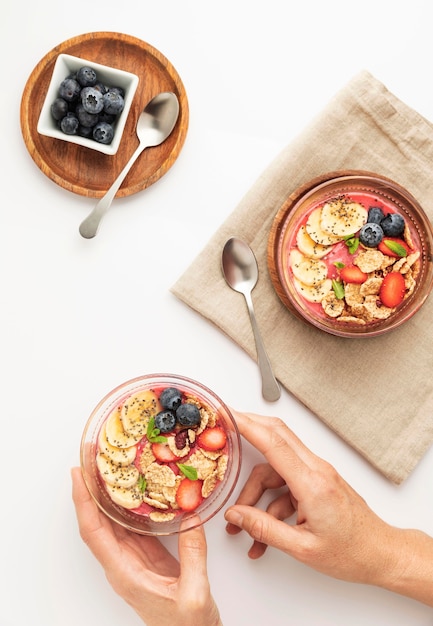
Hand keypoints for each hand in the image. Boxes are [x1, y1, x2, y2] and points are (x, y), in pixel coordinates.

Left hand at [71, 467, 221, 625]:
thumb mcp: (194, 592)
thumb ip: (194, 553)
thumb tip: (191, 516)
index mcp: (124, 573)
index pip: (93, 532)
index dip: (83, 502)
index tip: (78, 475)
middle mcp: (122, 564)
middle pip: (97, 522)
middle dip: (90, 490)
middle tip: (90, 460)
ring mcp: (133, 559)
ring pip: (113, 521)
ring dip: (107, 495)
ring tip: (109, 467)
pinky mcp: (148, 555)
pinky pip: (132, 525)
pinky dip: (129, 504)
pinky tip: (136, 489)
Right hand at [224, 411, 432, 605]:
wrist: (381, 554)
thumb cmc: (352, 552)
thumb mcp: (303, 548)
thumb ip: (264, 529)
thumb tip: (235, 516)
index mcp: (313, 483)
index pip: (274, 442)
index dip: (247, 424)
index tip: (227, 413)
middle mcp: (316, 470)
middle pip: (276, 436)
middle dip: (247, 430)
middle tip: (223, 430)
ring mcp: (317, 474)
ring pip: (274, 469)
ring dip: (255, 494)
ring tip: (245, 529)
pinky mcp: (317, 483)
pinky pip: (284, 484)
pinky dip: (270, 505)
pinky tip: (265, 533)